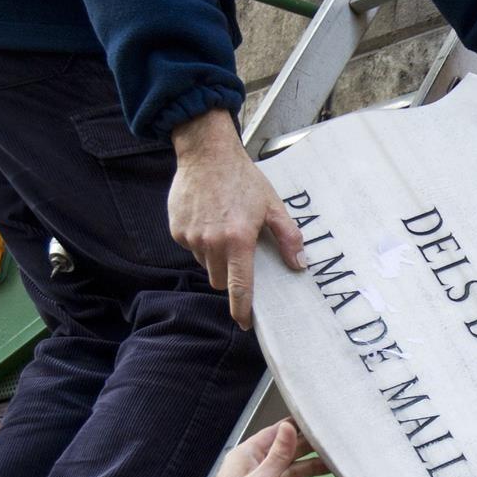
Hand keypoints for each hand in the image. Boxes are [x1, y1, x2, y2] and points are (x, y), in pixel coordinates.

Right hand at [168, 109, 305, 328]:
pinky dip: (201, 242)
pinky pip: (191, 248)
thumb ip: (288, 236)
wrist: (207, 154)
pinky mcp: (177, 230)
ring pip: (205, 265)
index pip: (239, 287)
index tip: (245, 322)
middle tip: (239, 251)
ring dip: (215, 257)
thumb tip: (299, 264)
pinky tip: (209, 220)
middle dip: (230, 274)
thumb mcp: (272, 205)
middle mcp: (212, 243)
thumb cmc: (243, 179)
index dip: (242, 309)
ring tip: (223, 228)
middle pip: (220, 280)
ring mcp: (191, 237)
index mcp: (238, 240)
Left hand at [168, 419, 328, 476]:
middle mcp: (254, 468)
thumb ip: (277, 455)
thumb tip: (288, 428)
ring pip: (288, 474)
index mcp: (248, 455)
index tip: (315, 424)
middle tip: (329, 446)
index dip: (295, 428)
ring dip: (306, 472)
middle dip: (307, 450)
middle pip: (285, 453)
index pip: (275, 433)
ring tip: (328, 468)